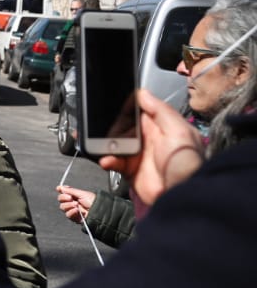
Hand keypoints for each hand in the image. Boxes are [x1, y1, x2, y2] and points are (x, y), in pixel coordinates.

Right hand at [56, 185, 94, 223]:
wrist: (99, 211)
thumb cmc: (93, 201)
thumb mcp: (81, 194)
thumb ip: (70, 191)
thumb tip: (59, 187)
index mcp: (74, 196)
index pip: (63, 194)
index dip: (62, 192)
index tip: (62, 190)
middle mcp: (72, 203)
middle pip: (61, 201)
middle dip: (64, 198)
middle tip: (70, 198)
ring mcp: (73, 211)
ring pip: (63, 208)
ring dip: (68, 205)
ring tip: (76, 205)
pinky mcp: (75, 218)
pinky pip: (68, 215)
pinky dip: (71, 212)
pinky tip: (77, 210)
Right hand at [99, 89, 204, 212]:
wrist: (181, 194)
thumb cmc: (186, 163)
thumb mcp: (178, 130)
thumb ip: (160, 110)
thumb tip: (143, 93)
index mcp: (161, 127)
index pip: (139, 110)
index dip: (126, 105)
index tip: (111, 101)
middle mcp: (147, 139)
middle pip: (122, 125)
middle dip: (109, 123)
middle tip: (101, 123)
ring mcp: (137, 155)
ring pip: (113, 142)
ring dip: (104, 142)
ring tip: (100, 144)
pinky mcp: (129, 170)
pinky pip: (112, 161)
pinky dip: (106, 160)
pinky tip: (107, 160)